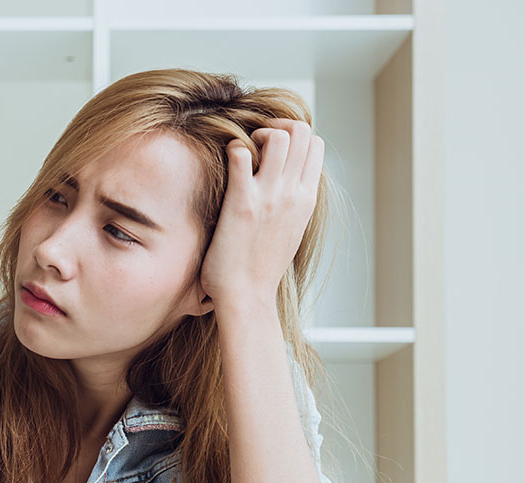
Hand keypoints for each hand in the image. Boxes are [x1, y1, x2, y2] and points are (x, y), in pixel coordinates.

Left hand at [198, 118, 324, 309]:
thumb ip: (291, 205)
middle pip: (302, 132)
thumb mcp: (289, 231)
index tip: (272, 147)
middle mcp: (293, 194)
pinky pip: (242, 156)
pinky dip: (233, 149)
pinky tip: (225, 164)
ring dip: (257, 134)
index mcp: (306, 199)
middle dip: (277, 126)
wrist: (247, 297)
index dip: (294, 135)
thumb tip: (284, 188)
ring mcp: (270, 197)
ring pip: (279, 137)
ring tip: (242, 153)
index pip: (315, 144)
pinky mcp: (242, 203)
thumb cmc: (260, 269)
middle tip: (255, 143)